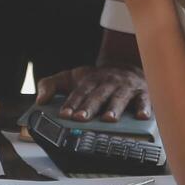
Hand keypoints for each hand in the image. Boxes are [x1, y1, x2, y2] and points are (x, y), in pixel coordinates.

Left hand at [36, 66, 150, 121]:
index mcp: (89, 80)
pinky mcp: (143, 92)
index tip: (64, 114)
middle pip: (97, 95)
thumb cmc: (95, 78)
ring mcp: (126, 87)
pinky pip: (145, 99)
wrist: (125, 65)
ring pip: (120, 97)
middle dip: (89, 106)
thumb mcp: (70, 78)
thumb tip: (39, 100)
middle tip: (81, 118)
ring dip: (114, 108)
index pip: (78, 92)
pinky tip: (142, 116)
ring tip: (108, 119)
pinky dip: (144, 107)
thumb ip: (50, 85)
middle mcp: (107, 83)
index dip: (71, 103)